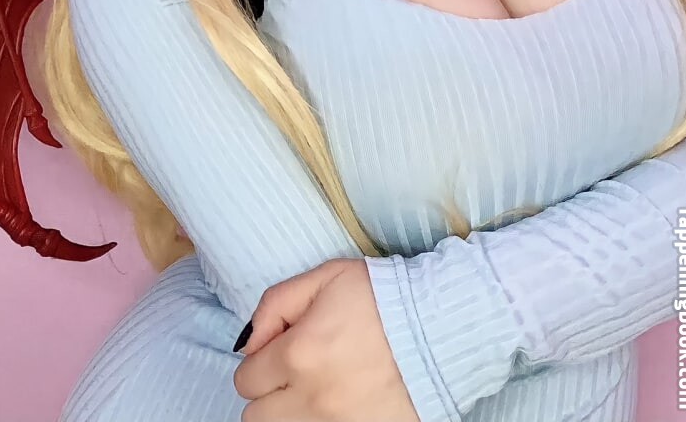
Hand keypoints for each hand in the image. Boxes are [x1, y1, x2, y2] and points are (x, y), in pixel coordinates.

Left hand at [232, 257, 419, 420]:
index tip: (282, 350)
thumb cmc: (382, 298)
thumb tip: (249, 341)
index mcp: (299, 354)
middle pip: (256, 417)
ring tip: (317, 390)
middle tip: (295, 374)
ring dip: (291, 412)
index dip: (261, 361)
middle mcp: (313, 400)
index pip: (245, 379)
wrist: (439, 328)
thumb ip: (275, 304)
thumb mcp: (325, 278)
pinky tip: (339, 404)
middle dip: (269, 393)